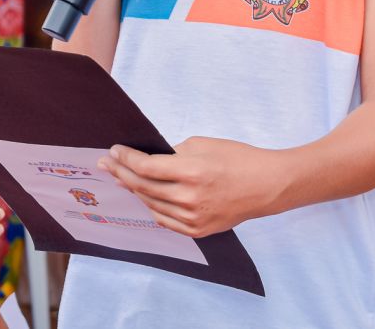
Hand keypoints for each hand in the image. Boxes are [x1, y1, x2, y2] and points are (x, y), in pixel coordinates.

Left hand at [99, 137, 285, 238]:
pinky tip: (145, 197)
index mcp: (192, 171)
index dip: (126, 158)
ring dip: (135, 190)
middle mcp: (190, 197)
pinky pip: (165, 220)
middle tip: (107, 164)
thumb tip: (150, 159)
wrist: (266, 186)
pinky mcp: (198, 230)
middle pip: (143, 186)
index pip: (146, 166)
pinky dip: (152, 207)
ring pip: (151, 204)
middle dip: (121, 173)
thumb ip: (174, 153)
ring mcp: (193, 217)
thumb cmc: (239, 159)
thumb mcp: (204, 145)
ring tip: (123, 179)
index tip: (114, 151)